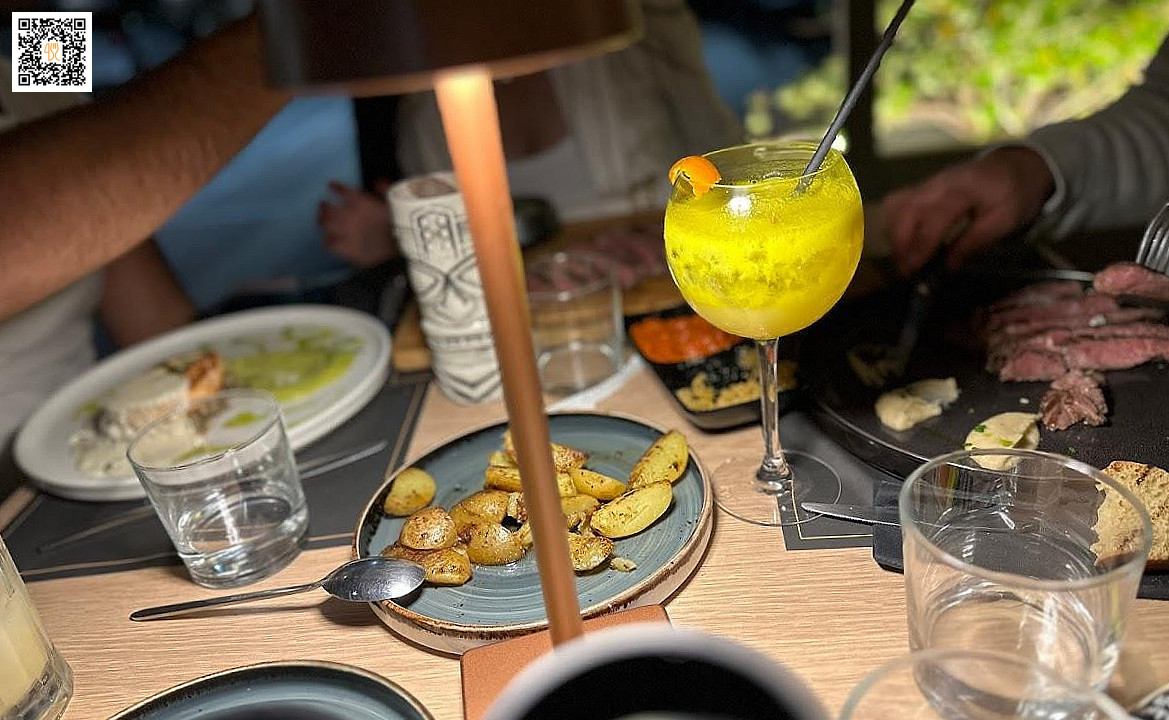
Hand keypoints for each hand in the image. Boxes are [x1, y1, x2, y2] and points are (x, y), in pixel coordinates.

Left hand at [318, 181, 396, 267]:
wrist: (405, 247)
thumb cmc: (402, 221)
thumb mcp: (396, 200)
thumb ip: (384, 189)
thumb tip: (377, 182)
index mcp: (361, 202)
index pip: (342, 191)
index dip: (335, 188)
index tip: (332, 185)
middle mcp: (349, 216)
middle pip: (328, 209)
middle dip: (324, 206)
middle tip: (323, 205)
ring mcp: (346, 234)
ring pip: (326, 225)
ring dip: (322, 221)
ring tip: (322, 220)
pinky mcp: (348, 249)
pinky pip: (331, 244)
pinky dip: (328, 240)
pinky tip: (329, 238)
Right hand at [881, 147, 1054, 275]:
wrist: (1013, 168)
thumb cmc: (1011, 196)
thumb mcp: (1004, 221)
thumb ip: (974, 242)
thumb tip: (948, 266)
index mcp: (963, 190)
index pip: (933, 219)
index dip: (921, 246)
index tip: (914, 271)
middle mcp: (938, 183)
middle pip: (906, 210)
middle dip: (900, 243)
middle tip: (905, 270)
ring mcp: (926, 183)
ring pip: (895, 205)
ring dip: (893, 234)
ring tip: (904, 257)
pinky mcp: (920, 186)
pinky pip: (896, 202)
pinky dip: (893, 223)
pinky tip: (903, 241)